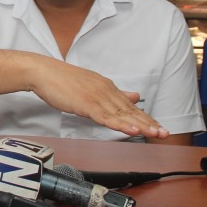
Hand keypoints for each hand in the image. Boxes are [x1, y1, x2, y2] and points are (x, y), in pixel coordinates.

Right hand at [31, 62, 168, 139]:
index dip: (145, 117)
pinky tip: (130, 130)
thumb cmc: (62, 80)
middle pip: (129, 110)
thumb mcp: (91, 84)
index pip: (129, 105)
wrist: (43, 72)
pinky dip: (119, 124)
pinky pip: (105, 116)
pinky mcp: (85, 104)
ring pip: (121, 114)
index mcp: (106, 87)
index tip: (158, 127)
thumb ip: (112, 92)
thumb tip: (133, 95)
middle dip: (148, 122)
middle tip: (164, 133)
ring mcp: (96, 97)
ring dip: (139, 125)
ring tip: (154, 133)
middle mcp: (105, 91)